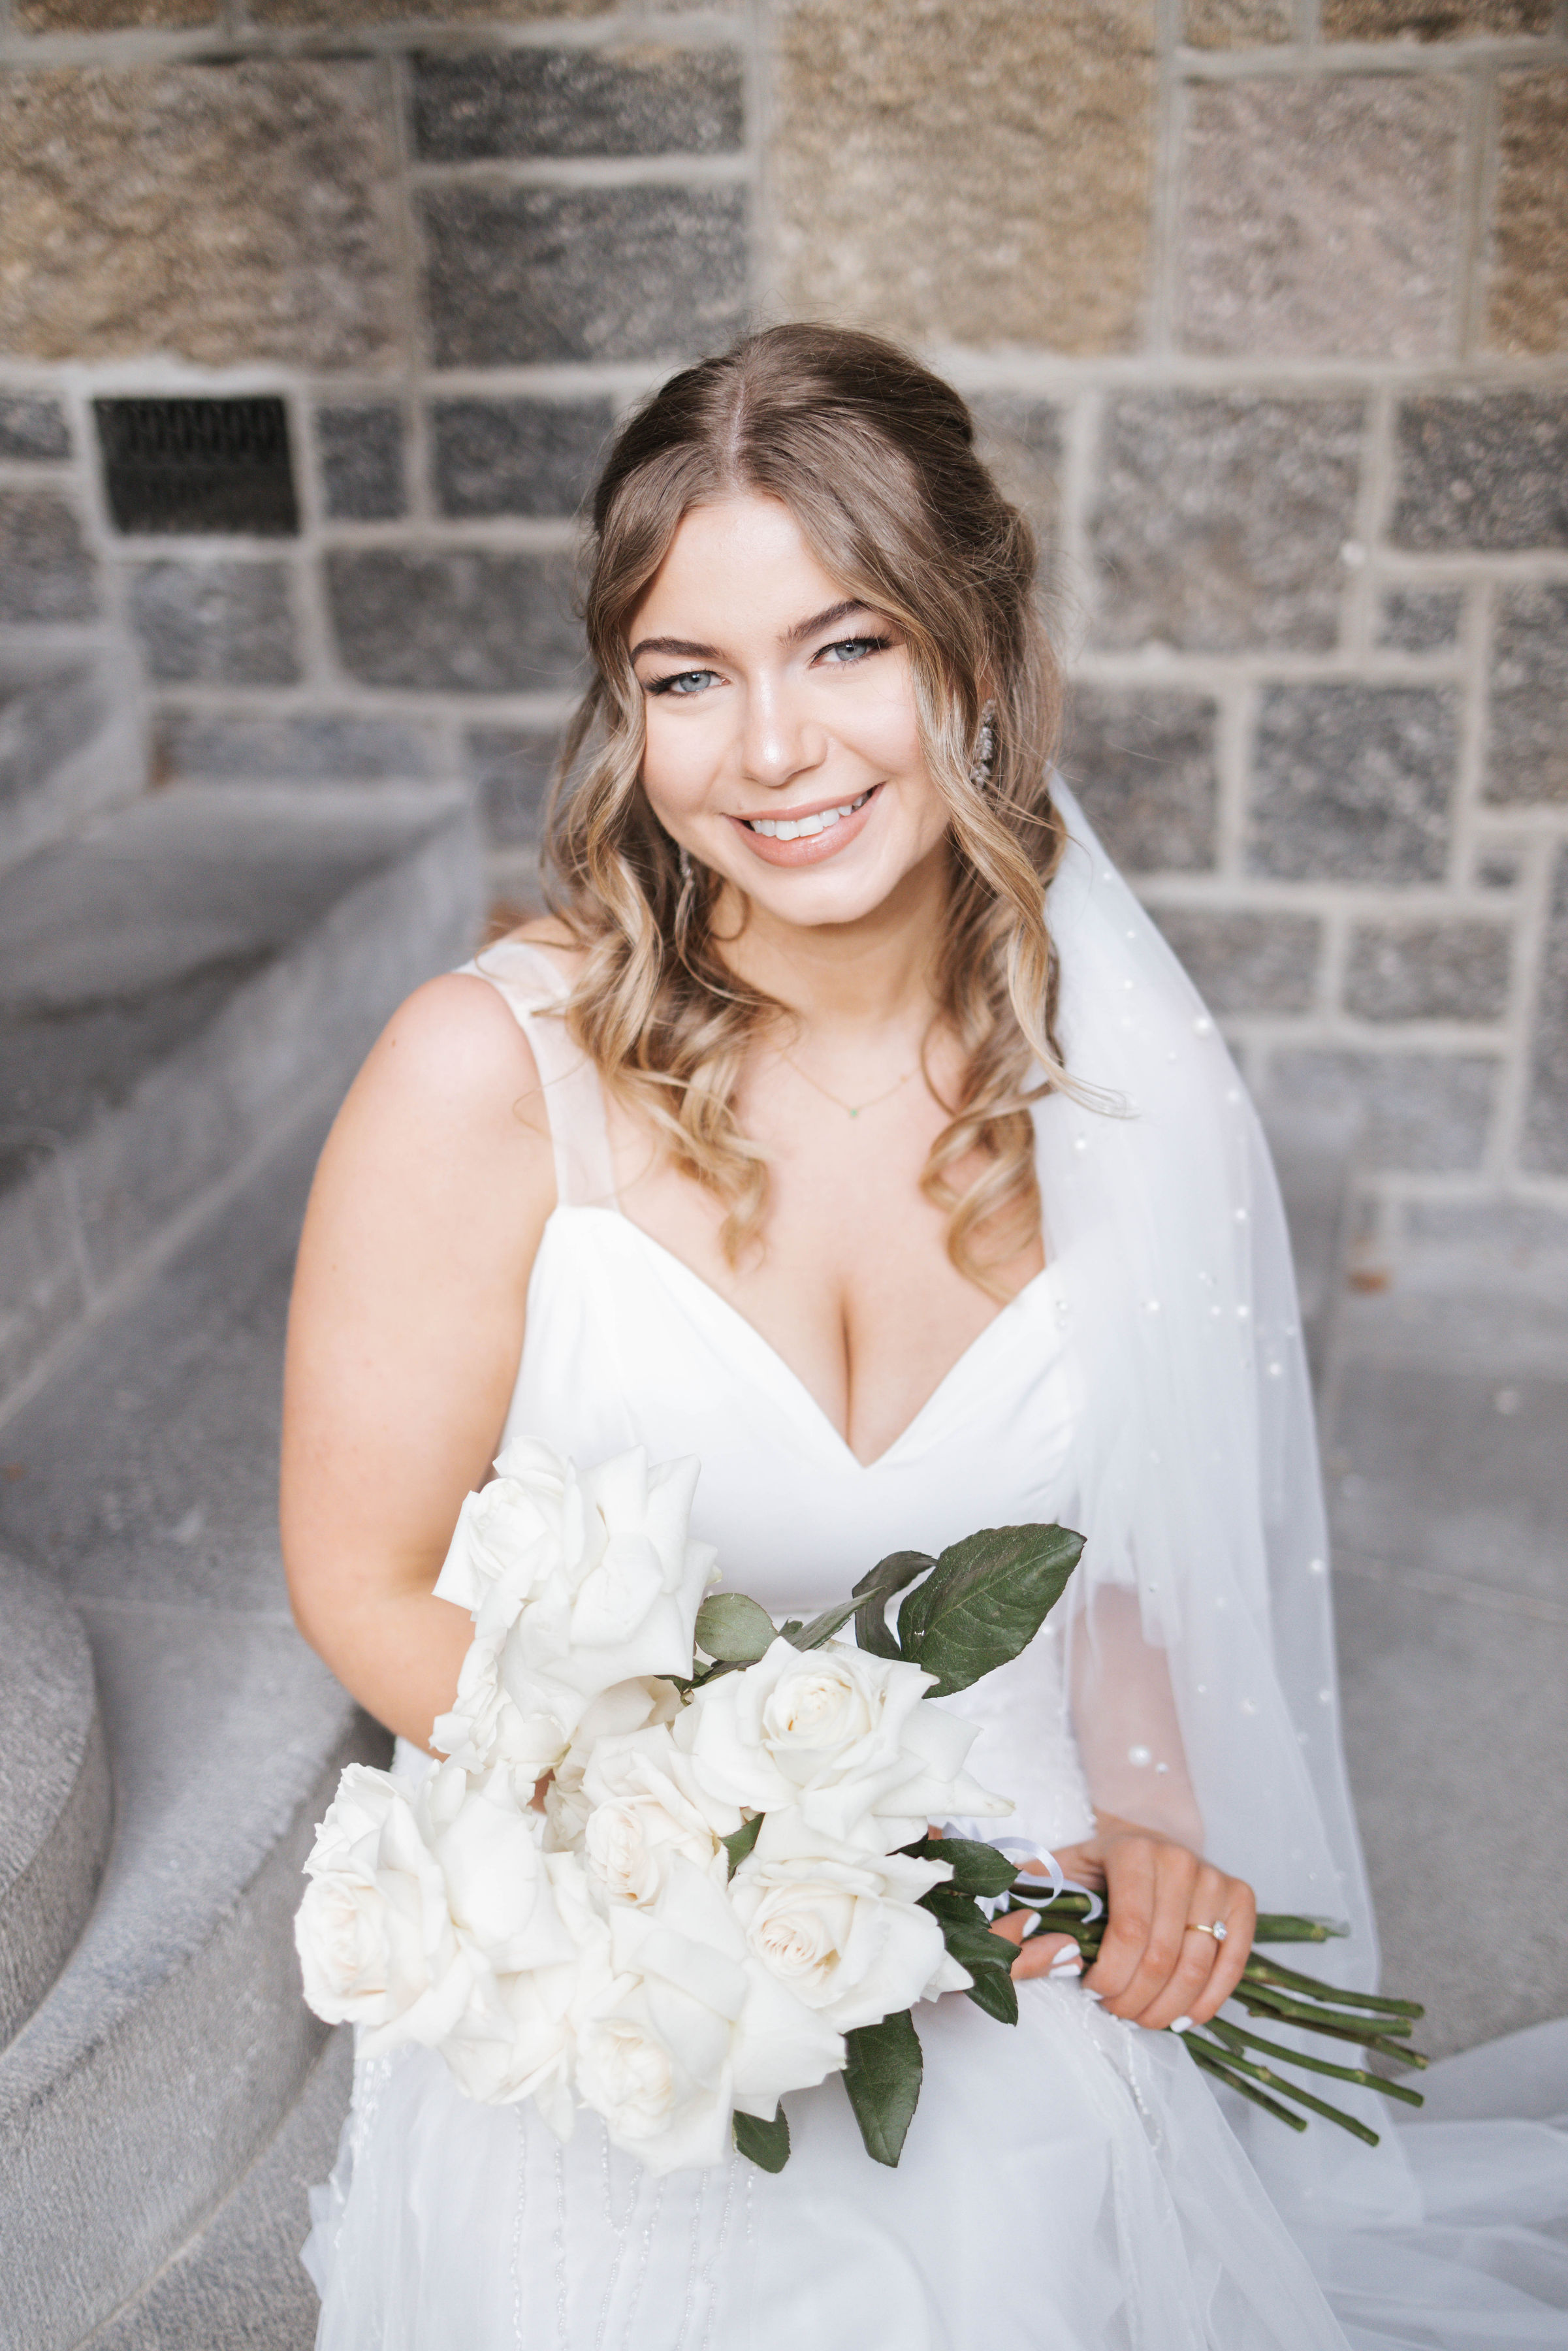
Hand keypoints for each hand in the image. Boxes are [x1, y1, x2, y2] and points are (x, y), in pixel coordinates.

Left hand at [989, 1815, 1255, 2029]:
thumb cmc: (1097, 1868)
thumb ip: (1031, 1906)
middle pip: (1162, 1956)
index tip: (1090, 1991)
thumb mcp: (1059, 1874)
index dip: (1110, 1976)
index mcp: (1133, 1850)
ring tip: (1141, 2017)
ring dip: (1167, 2008)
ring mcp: (1216, 1879)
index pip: (1128, 1933)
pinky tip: (1182, 2017)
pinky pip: (1232, 1964)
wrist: (1144, 1841)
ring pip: (1197, 1967)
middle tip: (1114, 2011)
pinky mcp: (1242, 1900)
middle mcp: (1180, 1859)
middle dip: (1133, 1999)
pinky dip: (1207, 2001)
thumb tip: (1013, 1947)